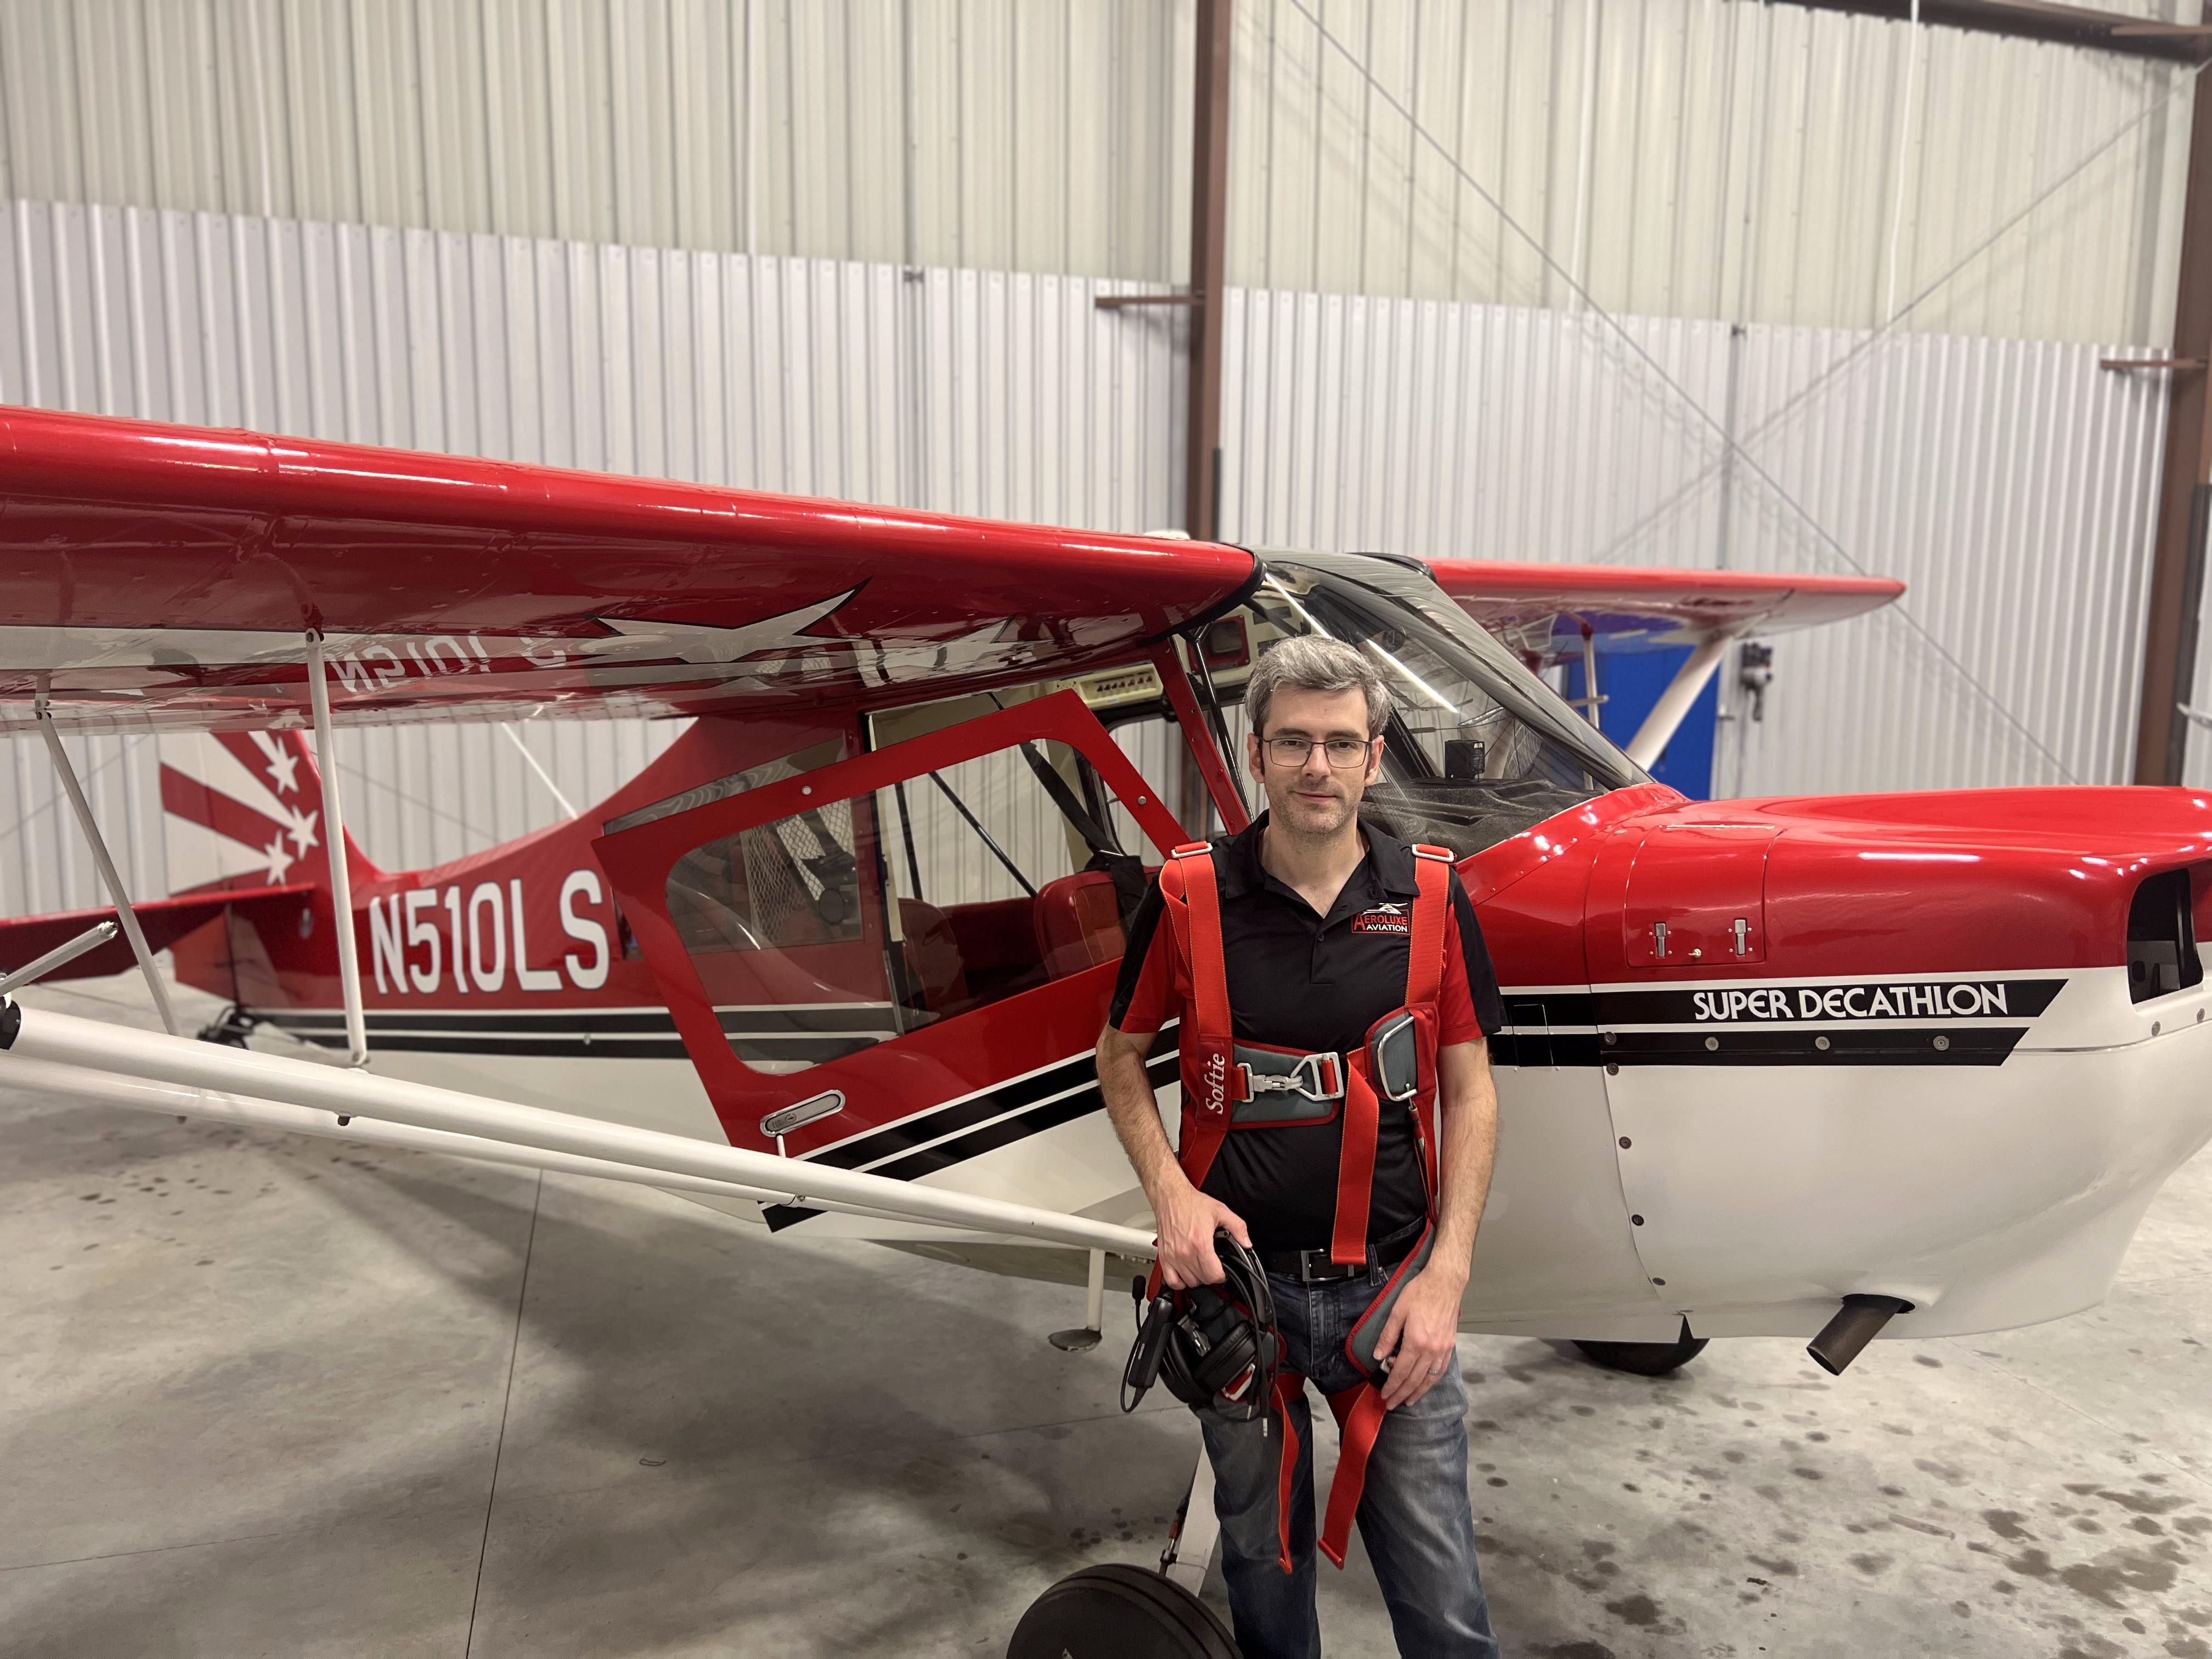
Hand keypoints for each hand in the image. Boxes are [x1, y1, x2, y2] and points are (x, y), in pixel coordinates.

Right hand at [1151, 1180, 1251, 1288]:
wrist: (1171, 1197)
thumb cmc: (1191, 1203)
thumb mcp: (1221, 1211)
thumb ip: (1238, 1227)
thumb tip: (1246, 1243)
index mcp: (1200, 1243)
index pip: (1214, 1275)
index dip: (1222, 1275)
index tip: (1223, 1271)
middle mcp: (1185, 1252)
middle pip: (1202, 1280)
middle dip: (1211, 1275)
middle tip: (1213, 1267)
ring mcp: (1173, 1256)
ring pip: (1189, 1282)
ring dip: (1197, 1278)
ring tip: (1201, 1268)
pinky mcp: (1164, 1256)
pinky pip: (1172, 1280)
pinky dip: (1179, 1282)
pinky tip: (1185, 1274)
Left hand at [1372, 1269, 1463, 1408]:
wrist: (1444, 1283)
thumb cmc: (1420, 1293)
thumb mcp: (1397, 1311)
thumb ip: (1388, 1336)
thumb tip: (1378, 1356)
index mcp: (1416, 1342)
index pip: (1401, 1372)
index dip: (1392, 1386)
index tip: (1385, 1396)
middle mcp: (1431, 1350)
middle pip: (1414, 1380)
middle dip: (1401, 1394)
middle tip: (1392, 1404)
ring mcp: (1443, 1349)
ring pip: (1429, 1379)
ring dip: (1418, 1393)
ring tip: (1409, 1401)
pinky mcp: (1450, 1345)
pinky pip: (1441, 1370)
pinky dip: (1432, 1381)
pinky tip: (1427, 1385)